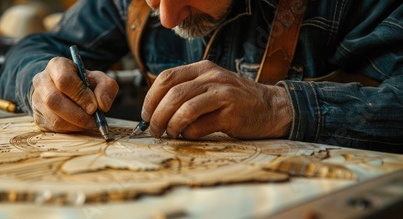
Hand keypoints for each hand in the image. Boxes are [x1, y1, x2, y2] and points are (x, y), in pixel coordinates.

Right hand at [31, 57, 118, 131]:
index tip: (94, 106)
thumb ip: (106, 88)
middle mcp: (42, 81)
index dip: (80, 95)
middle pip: (54, 100)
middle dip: (78, 114)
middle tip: (93, 119)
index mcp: (57, 65)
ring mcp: (36, 99)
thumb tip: (102, 105)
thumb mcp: (99, 79)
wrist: (67, 89)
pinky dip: (70, 130)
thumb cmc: (83, 82)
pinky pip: (53, 128)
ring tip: (89, 122)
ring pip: (54, 118)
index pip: (64, 80)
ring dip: (76, 124)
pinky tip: (79, 125)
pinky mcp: (38, 116)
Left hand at [142, 60, 292, 139]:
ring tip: (169, 134)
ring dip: (170, 125)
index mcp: (203, 68)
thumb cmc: (235, 101)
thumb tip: (154, 111)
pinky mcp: (231, 114)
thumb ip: (186, 92)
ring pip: (184, 109)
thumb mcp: (210, 86)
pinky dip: (188, 133)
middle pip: (172, 94)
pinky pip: (200, 125)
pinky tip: (188, 136)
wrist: (272, 108)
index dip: (150, 97)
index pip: (166, 77)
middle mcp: (212, 77)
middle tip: (153, 130)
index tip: (145, 114)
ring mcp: (223, 94)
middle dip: (157, 115)